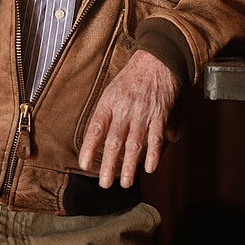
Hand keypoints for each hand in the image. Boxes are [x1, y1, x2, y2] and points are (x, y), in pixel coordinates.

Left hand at [79, 49, 180, 187]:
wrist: (157, 60)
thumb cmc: (132, 78)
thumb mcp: (112, 91)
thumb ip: (106, 114)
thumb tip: (98, 139)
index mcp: (109, 103)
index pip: (96, 128)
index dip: (89, 148)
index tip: (84, 164)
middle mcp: (124, 110)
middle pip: (114, 141)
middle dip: (108, 165)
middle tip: (104, 183)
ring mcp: (143, 113)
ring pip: (135, 144)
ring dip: (129, 166)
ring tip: (125, 183)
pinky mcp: (159, 115)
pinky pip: (156, 137)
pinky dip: (154, 154)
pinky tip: (150, 168)